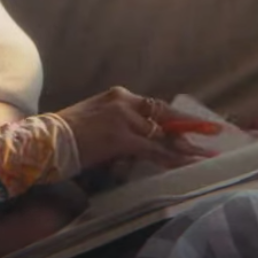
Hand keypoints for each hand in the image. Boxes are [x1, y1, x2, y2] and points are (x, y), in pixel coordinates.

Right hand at [54, 86, 221, 169]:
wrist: (43, 142)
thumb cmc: (64, 137)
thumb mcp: (96, 123)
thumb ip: (120, 127)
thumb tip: (141, 142)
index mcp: (117, 95)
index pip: (155, 106)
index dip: (177, 116)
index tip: (197, 123)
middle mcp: (123, 101)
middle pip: (164, 116)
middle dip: (190, 128)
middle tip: (214, 133)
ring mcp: (123, 118)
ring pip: (162, 134)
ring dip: (186, 146)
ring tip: (207, 154)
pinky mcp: (121, 138)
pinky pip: (154, 150)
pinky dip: (173, 157)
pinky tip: (188, 162)